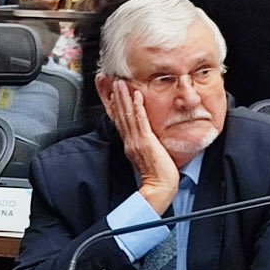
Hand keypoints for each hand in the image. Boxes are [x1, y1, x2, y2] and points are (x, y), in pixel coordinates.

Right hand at [105, 79, 178, 214]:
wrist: (159, 188)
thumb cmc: (158, 176)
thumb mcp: (148, 157)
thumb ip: (145, 146)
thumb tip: (146, 138)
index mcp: (130, 144)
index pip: (120, 120)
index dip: (115, 105)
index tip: (111, 92)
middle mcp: (130, 141)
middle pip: (120, 115)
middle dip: (115, 97)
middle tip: (111, 81)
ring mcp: (136, 141)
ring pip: (127, 115)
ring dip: (124, 97)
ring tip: (121, 83)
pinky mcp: (145, 142)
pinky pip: (140, 121)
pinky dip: (138, 107)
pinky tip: (136, 95)